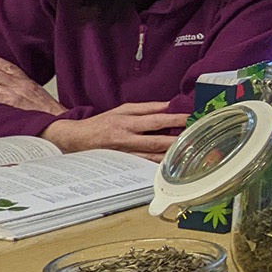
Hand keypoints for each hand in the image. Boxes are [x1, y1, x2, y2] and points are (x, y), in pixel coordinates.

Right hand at [42, 102, 191, 159]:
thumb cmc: (101, 123)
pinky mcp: (123, 165)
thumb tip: (169, 105)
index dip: (174, 119)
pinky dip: (159, 165)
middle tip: (196, 138)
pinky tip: (173, 164)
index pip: (155, 120)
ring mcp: (124, 154)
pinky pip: (144, 166)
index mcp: (126, 122)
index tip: (191, 118)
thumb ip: (147, 108)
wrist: (75, 139)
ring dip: (171, 155)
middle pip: (156, 141)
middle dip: (177, 140)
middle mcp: (126, 139)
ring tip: (189, 152)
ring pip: (152, 157)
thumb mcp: (122, 110)